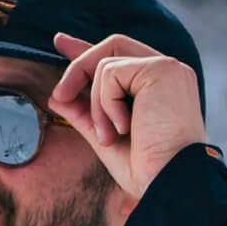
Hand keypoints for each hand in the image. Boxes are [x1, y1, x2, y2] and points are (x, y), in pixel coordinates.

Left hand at [46, 31, 207, 201]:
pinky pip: (111, 73)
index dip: (87, 49)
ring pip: (106, 65)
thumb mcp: (107, 139)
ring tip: (110, 137)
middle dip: (79, 67)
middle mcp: (166, 72)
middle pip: (112, 48)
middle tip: (60, 96)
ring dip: (96, 106)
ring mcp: (166, 68)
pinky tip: (123, 127)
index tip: (60, 42)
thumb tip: (57, 96)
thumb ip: (85, 115)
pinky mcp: (161, 69)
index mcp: (159, 87)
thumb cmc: (146, 171)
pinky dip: (106, 104)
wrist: (169, 184)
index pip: (120, 57)